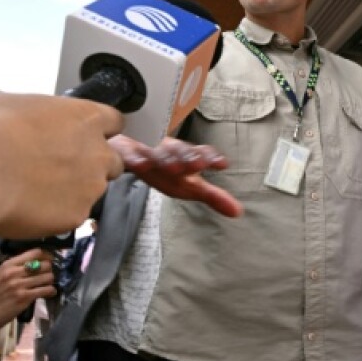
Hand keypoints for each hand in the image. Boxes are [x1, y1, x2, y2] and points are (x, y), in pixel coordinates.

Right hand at [0, 85, 124, 238]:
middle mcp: (97, 152)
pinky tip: (29, 207)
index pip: (114, 121)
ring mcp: (90, 186)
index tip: (85, 135)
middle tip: (60, 167)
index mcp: (85, 117)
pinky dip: (55, 214)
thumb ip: (13, 104)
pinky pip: (71, 216)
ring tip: (37, 189)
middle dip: (93, 165)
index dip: (100, 130)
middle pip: (112, 160)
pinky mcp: (76, 216)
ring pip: (94, 190)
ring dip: (74, 190)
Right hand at [0, 249, 55, 347]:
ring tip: (47, 285)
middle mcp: (14, 272)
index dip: (46, 256)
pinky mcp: (24, 297)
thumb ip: (9, 268)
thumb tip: (25, 264)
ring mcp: (20, 285)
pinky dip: (51, 291)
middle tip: (47, 276)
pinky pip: (46, 290)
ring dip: (51, 281)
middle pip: (45, 264)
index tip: (49, 261)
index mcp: (8, 264)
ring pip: (48, 277)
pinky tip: (49, 293)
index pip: (36, 252)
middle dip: (49, 270)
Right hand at [112, 135, 242, 217]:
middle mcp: (167, 149)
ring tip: (174, 168)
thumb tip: (238, 212)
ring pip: (155, 150)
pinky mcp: (123, 151)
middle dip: (189, 156)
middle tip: (198, 165)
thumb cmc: (163, 169)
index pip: (199, 154)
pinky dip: (135, 158)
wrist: (125, 151)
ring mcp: (145, 148)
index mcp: (184, 156)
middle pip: (178, 150)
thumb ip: (212, 196)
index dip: (210, 157)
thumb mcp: (187, 184)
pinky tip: (141, 165)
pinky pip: (128, 153)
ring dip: (166, 158)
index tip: (222, 164)